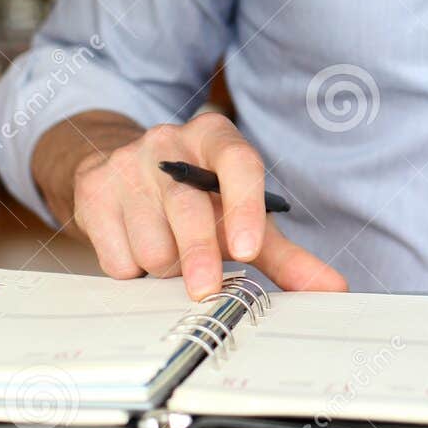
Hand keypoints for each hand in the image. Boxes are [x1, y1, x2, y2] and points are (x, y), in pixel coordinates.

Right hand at [70, 110, 345, 299]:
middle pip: (189, 209)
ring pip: (152, 242)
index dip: (244, 206)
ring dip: (165, 268)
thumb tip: (333, 290)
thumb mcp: (242, 217)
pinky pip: (117, 256)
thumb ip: (286, 255)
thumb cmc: (198, 199)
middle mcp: (171, 140)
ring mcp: (128, 161)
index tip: (247, 251)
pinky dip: (132, 270)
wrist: (124, 173)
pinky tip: (138, 249)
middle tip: (205, 288)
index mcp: (217, 137)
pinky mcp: (93, 187)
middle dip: (199, 256)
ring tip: (170, 253)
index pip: (238, 163)